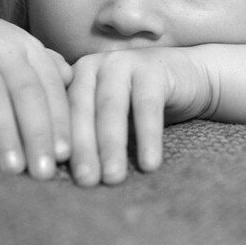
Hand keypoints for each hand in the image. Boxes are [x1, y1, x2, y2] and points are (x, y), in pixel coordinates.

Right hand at [0, 0, 71, 179]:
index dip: (60, 121)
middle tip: (44, 173)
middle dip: (37, 135)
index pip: (50, 87)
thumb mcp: (13, 46)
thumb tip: (72, 83)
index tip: (65, 156)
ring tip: (14, 169)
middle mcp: (2, 47)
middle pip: (26, 93)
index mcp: (26, 46)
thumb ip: (42, 64)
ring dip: (5, 134)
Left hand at [67, 46, 212, 186]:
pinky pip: (148, 106)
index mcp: (74, 77)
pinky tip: (149, 164)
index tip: (55, 174)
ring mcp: (122, 62)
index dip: (57, 144)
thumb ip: (85, 134)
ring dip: (111, 145)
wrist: (189, 77)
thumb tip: (60, 174)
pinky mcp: (153, 69)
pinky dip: (147, 136)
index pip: (61, 114)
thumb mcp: (107, 117)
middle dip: (82, 148)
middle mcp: (93, 65)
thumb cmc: (139, 105)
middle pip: (82, 110)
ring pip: (112, 108)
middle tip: (85, 182)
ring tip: (112, 178)